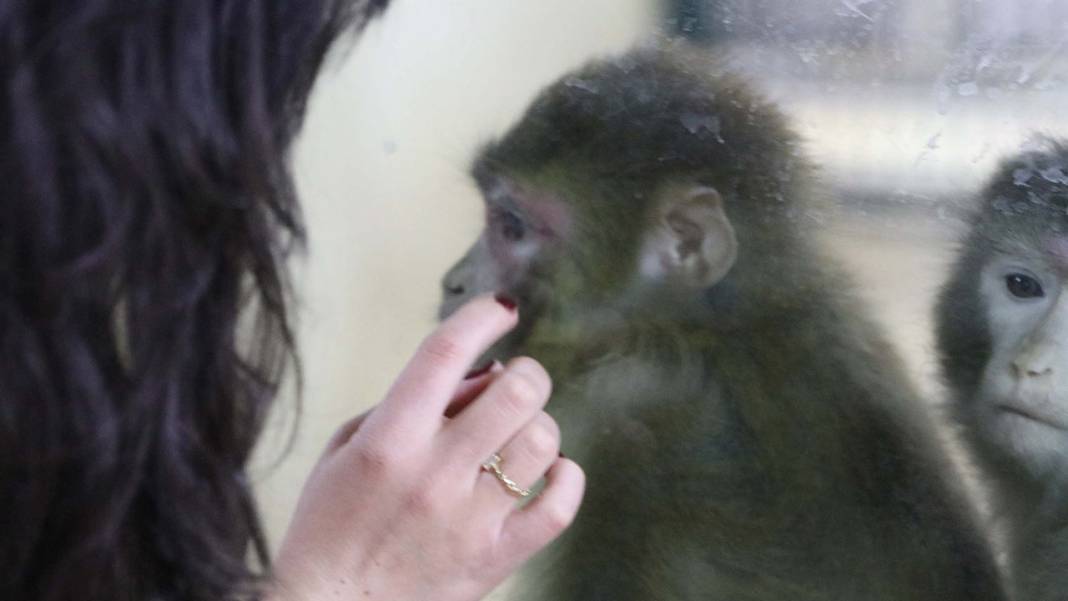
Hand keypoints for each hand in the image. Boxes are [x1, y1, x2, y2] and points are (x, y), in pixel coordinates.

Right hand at [269, 295, 584, 600]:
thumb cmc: (331, 524)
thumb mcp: (347, 448)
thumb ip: (408, 402)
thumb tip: (482, 372)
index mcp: (388, 440)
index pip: (444, 353)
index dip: (481, 318)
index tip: (501, 308)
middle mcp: (434, 474)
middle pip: (516, 392)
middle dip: (526, 374)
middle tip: (516, 382)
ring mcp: (470, 518)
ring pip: (542, 441)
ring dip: (538, 424)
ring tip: (519, 433)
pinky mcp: (496, 557)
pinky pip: (560, 507)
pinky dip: (567, 478)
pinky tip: (552, 471)